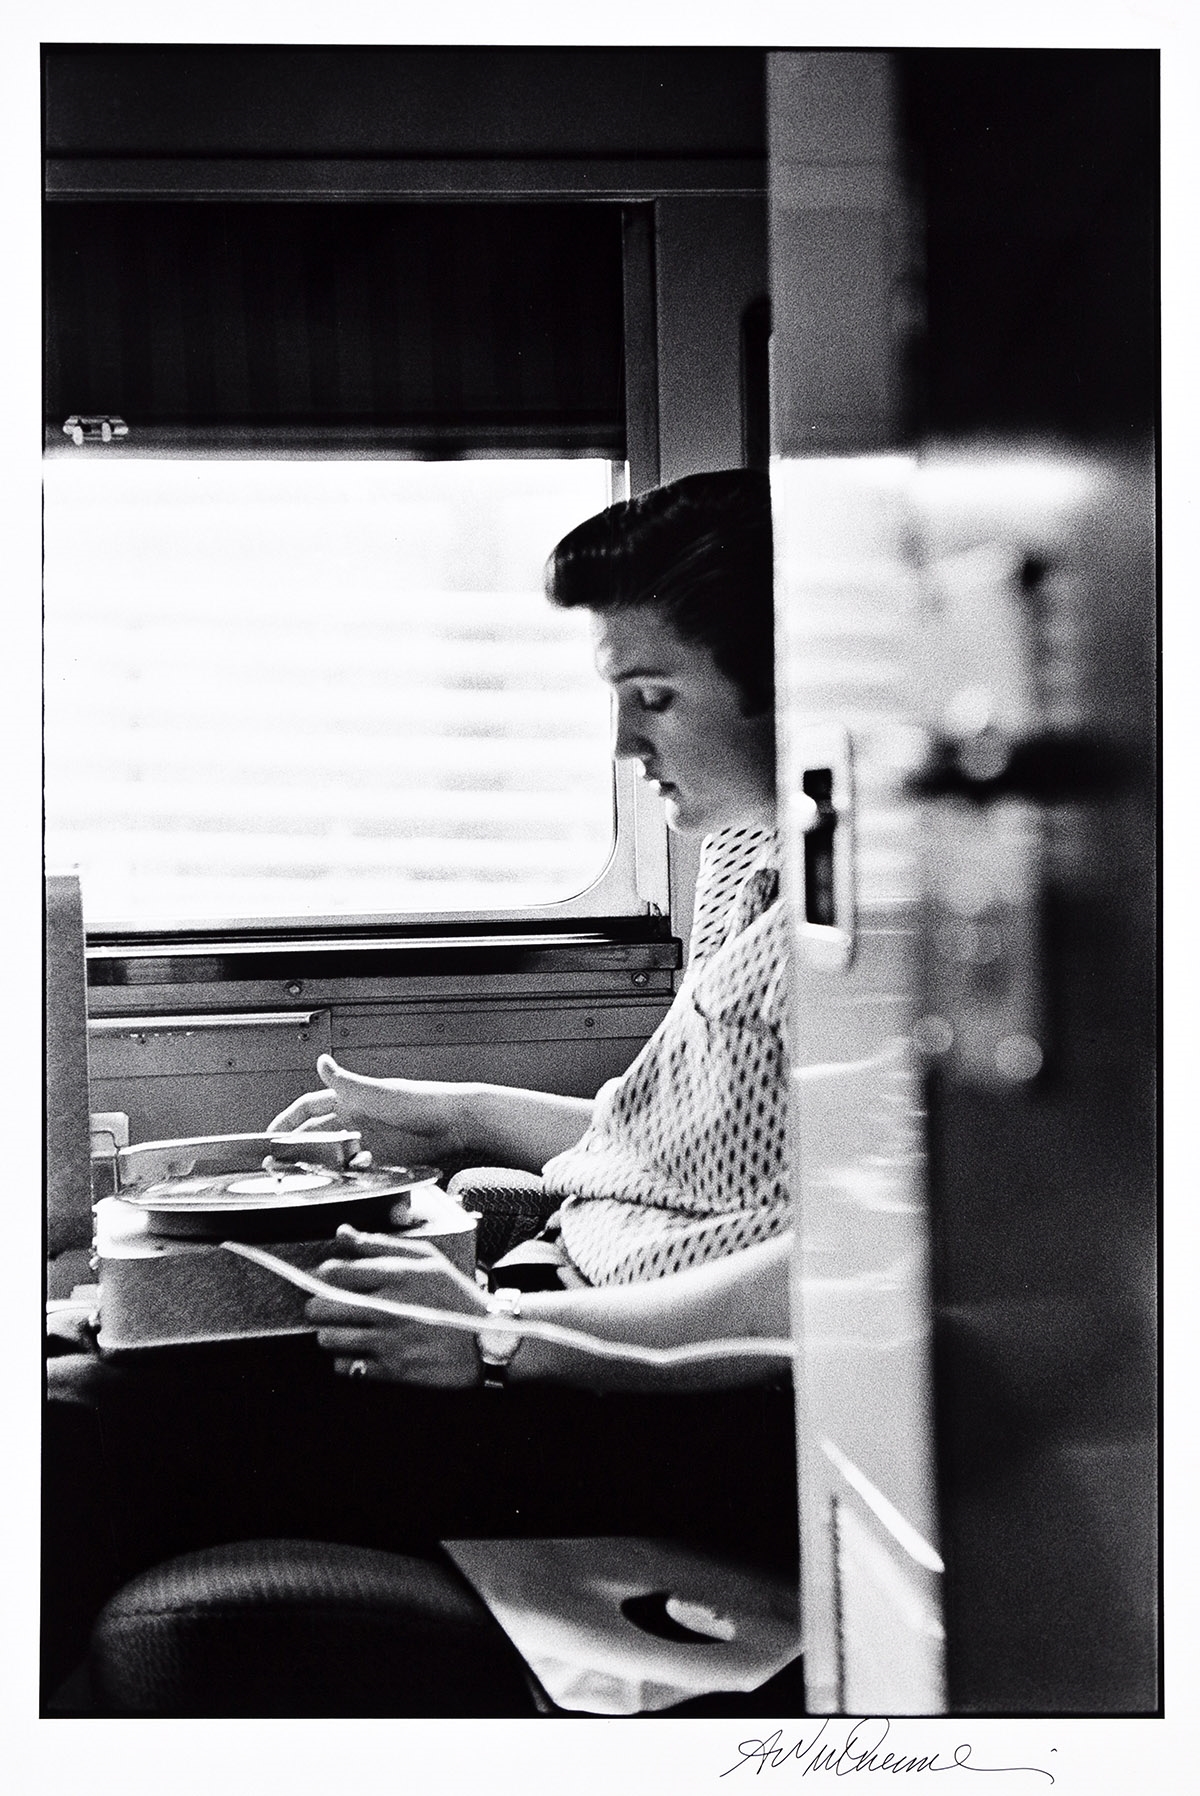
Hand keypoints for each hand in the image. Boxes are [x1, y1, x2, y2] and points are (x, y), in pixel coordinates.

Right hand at [268, 1054, 472, 1167]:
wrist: (456, 1123)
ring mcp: (370, 1139)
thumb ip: (346, 1082)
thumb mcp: (376, 1092)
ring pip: (336, 1154)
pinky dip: (350, 1173)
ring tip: (309, 1176)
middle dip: (298, 1148)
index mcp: (350, 1099)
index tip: (270, 1136)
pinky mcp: (385, 1157)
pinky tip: (348, 1177)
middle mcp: (357, 1119)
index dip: (288, 1121)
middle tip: (280, 1164)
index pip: (309, 1108)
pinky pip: (359, 1168)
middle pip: (318, 1134)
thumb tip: (322, 1061)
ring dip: (323, 1164)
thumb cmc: (419, 1101)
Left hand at [304, 1226, 490, 1387]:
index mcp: (396, 1275)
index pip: (335, 1272)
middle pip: (323, 1307)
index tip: (326, 1280)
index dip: (322, 1276)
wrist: (487, 1338)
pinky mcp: (393, 1370)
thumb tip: (342, 1233)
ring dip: (329, 1334)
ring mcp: (390, 1341)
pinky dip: (346, 1360)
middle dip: (318, 1306)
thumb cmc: (455, 1294)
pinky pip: (347, 1367)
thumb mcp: (426, 1258)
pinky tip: (359, 1350)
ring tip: (342, 1330)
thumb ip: (380, 1244)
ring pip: (329, 1339)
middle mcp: (390, 1307)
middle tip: (326, 1307)